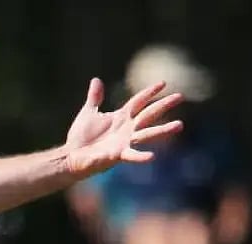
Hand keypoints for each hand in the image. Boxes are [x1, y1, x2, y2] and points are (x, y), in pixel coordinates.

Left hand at [64, 78, 183, 177]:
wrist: (71, 155)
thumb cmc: (80, 137)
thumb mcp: (88, 113)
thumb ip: (95, 97)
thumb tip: (96, 79)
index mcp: (121, 117)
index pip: (139, 101)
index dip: (149, 92)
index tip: (163, 83)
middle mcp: (127, 128)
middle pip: (148, 114)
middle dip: (163, 105)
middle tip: (180, 96)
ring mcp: (125, 142)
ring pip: (147, 134)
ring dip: (163, 130)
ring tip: (180, 125)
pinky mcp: (118, 155)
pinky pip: (131, 155)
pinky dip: (141, 156)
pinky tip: (152, 156)